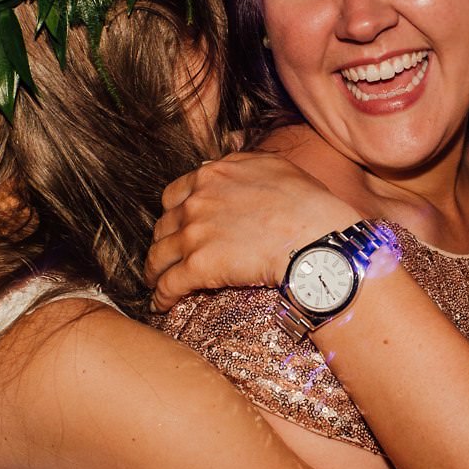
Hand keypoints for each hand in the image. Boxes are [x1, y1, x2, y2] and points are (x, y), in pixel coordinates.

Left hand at [149, 152, 364, 310]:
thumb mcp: (272, 166)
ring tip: (156, 282)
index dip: (174, 213)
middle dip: (164, 241)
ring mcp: (194, 234)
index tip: (178, 225)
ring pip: (158, 256)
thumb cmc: (306, 202)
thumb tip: (228, 163)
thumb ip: (242, 164)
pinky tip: (161, 305)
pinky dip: (161, 296)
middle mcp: (196, 202)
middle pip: (163, 226)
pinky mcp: (199, 266)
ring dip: (154, 270)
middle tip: (168, 256)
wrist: (314, 235)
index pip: (174, 195)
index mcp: (211, 176)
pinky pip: (169, 284)